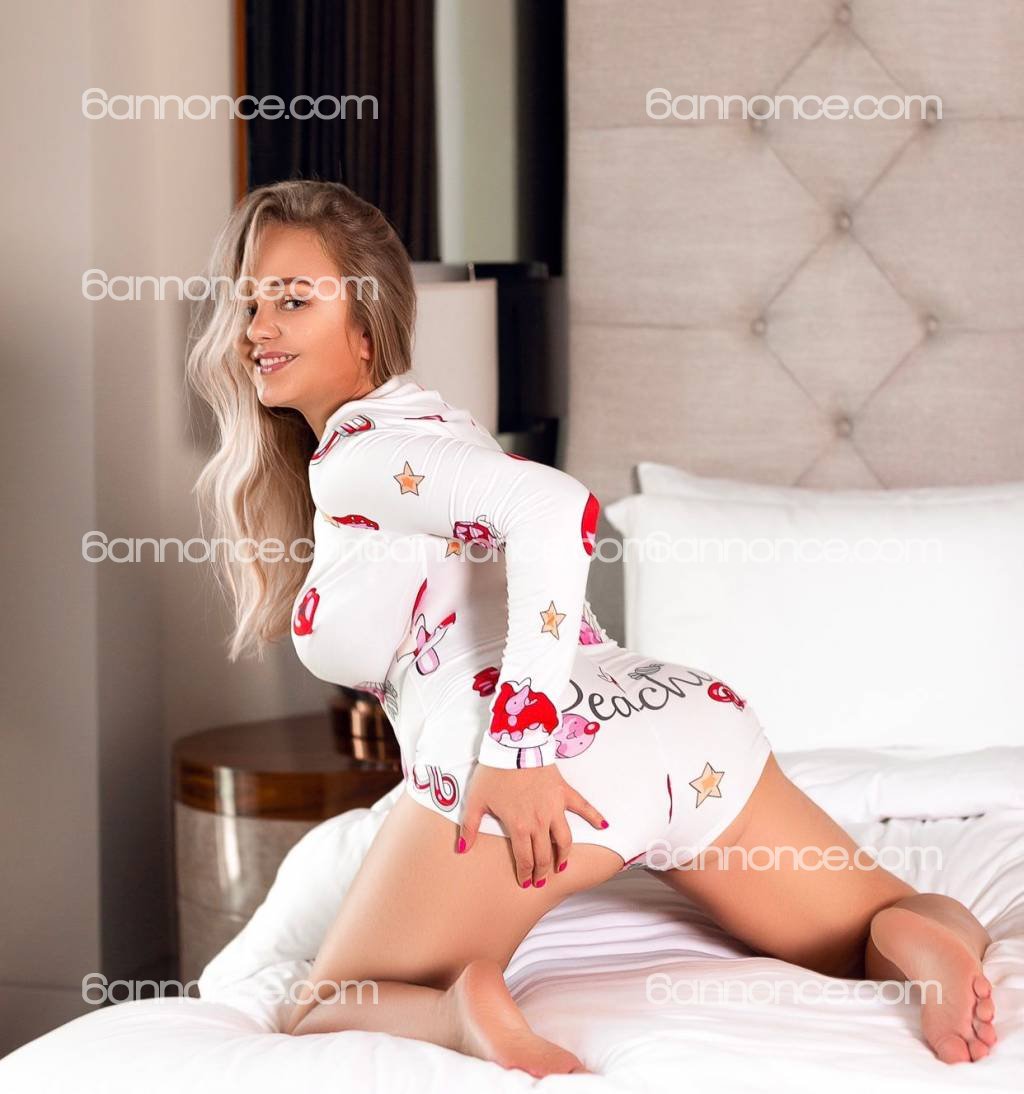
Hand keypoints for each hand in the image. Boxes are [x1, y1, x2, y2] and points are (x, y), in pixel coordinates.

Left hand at [457, 763, 608, 886]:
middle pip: (544, 855)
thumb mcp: (475, 801)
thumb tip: (462, 849)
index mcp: (519, 826)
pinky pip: (583, 807)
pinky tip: (603, 825)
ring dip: (564, 855)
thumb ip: (469, 827)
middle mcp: (540, 822)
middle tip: (541, 881)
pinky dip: (595, 816)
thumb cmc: (493, 773)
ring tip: (562, 866)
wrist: (513, 746)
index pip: (524, 859)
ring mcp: (554, 808)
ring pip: (564, 840)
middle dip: (543, 872)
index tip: (525, 883)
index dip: (525, 874)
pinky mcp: (564, 792)